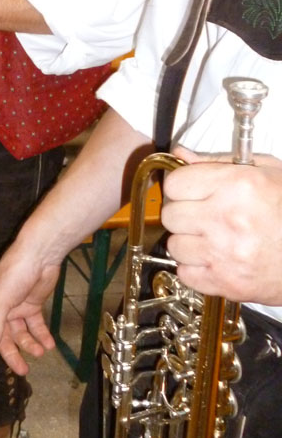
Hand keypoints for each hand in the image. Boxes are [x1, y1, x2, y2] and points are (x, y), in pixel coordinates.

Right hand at [0, 252, 61, 375]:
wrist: (40, 256)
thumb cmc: (13, 275)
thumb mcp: (0, 301)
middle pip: (1, 335)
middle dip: (11, 352)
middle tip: (22, 370)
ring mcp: (16, 307)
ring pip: (20, 332)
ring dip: (29, 344)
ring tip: (40, 353)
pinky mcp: (32, 306)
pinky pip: (35, 325)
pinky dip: (42, 335)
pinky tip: (49, 345)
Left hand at [164, 147, 281, 303]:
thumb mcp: (265, 172)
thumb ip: (217, 162)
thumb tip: (180, 155)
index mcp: (237, 186)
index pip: (175, 184)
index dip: (181, 187)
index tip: (191, 191)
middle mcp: (227, 219)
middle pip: (171, 215)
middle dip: (183, 213)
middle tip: (203, 215)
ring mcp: (225, 254)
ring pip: (175, 246)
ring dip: (189, 242)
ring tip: (213, 238)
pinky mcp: (227, 283)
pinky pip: (185, 273)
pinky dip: (196, 268)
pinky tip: (215, 258)